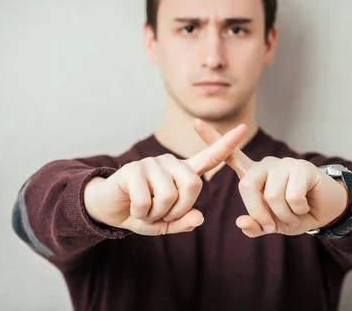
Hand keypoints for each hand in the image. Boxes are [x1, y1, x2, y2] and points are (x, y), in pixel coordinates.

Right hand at [84, 123, 247, 235]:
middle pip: (193, 185)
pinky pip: (147, 201)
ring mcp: (151, 163)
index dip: (226, 145)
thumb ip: (183, 222)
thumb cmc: (141, 212)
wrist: (107, 207)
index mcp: (182, 173)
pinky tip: (134, 209)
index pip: (209, 157)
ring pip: (169, 195)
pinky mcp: (133, 170)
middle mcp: (169, 163)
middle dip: (180, 209)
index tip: (244, 129)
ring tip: (146, 211)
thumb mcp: (164, 223)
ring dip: (157, 214)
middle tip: (163, 215)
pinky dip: (141, 214)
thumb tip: (199, 218)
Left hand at [193, 119, 348, 237]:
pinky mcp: (301, 167)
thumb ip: (256, 225)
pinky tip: (306, 204)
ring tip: (295, 212)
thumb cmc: (297, 214)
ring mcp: (284, 164)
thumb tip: (242, 222)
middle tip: (273, 224)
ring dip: (285, 214)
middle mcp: (266, 166)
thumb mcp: (274, 225)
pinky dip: (298, 209)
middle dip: (259, 212)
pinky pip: (291, 196)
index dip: (213, 139)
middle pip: (247, 186)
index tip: (196, 122)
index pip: (231, 156)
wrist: (328, 211)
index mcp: (255, 175)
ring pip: (272, 196)